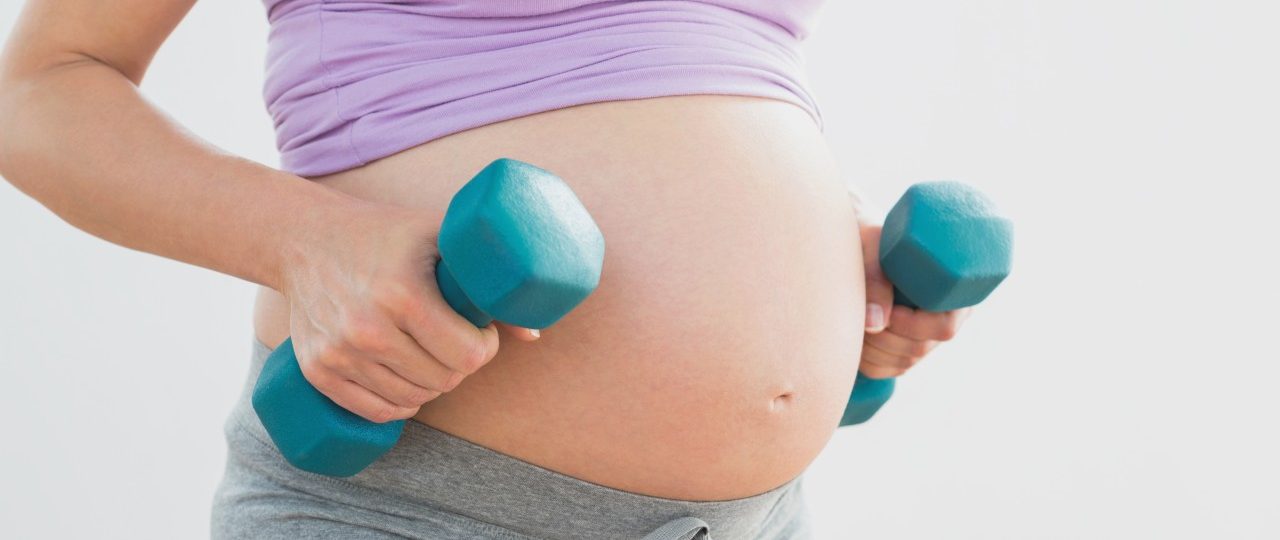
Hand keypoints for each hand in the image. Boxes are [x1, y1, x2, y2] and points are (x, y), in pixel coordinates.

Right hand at [278, 198, 539, 422]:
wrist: (304, 237)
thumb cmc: (385, 233)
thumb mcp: (440, 238)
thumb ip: (489, 281)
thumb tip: (534, 335)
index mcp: (403, 294)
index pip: (468, 355)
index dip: (484, 346)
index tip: (479, 330)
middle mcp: (367, 328)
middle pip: (444, 381)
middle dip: (460, 364)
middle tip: (455, 340)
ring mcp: (339, 352)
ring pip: (413, 400)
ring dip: (432, 384)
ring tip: (430, 353)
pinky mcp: (318, 370)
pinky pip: (376, 411)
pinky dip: (400, 403)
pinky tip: (407, 378)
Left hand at [858, 223, 970, 378]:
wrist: (855, 228)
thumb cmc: (866, 226)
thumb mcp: (868, 240)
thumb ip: (873, 276)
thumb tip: (874, 324)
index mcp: (951, 285)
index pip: (945, 326)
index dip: (913, 326)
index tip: (886, 307)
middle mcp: (944, 312)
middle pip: (919, 348)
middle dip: (883, 335)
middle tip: (857, 308)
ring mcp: (923, 333)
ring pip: (901, 361)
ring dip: (870, 346)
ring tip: (852, 313)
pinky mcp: (900, 346)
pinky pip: (884, 369)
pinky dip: (864, 357)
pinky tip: (852, 331)